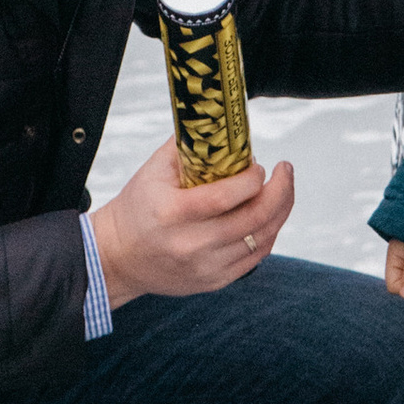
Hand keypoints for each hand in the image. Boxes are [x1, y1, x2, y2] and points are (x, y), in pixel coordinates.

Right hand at [90, 139, 293, 310]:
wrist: (118, 256)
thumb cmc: (138, 206)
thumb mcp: (154, 170)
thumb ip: (188, 144)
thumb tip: (221, 121)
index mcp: (171, 213)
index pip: (225, 197)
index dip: (252, 180)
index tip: (260, 166)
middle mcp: (189, 244)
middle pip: (252, 219)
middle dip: (280, 191)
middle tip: (285, 171)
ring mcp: (204, 267)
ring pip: (261, 239)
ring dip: (280, 211)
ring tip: (283, 190)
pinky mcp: (214, 282)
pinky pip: (256, 258)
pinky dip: (269, 233)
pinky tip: (269, 216)